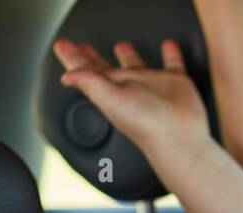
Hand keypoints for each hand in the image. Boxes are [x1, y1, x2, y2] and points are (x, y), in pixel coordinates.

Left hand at [54, 37, 209, 157]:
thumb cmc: (145, 124)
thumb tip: (67, 76)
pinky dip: (170, 54)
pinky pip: (172, 64)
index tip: (64, 47)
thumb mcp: (110, 99)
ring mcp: (152, 85)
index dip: (74, 59)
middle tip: (83, 47)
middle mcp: (130, 88)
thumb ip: (89, 82)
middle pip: (107, 69)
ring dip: (128, 55)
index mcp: (111, 91)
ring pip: (137, 65)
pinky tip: (168, 46)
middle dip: (94, 58)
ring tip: (122, 45)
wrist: (178, 136)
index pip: (87, 73)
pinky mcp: (174, 83)